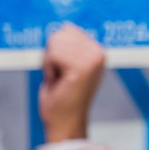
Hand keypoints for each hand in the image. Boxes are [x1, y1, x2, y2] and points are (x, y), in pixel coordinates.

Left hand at [38, 23, 105, 141]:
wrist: (65, 123)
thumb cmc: (62, 97)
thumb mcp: (66, 64)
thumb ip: (69, 46)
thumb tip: (64, 26)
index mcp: (97, 51)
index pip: (66, 29)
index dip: (56, 50)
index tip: (63, 70)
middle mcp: (99, 52)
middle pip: (60, 33)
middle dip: (52, 55)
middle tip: (61, 77)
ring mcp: (93, 59)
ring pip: (55, 42)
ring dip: (50, 63)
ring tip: (60, 79)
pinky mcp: (82, 67)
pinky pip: (53, 55)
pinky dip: (49, 69)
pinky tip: (59, 82)